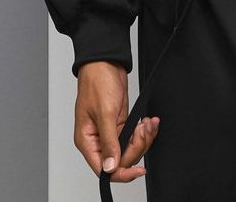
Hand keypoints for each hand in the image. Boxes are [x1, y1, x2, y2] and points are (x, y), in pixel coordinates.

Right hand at [74, 61, 159, 181]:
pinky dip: (144, 131)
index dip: (121, 172)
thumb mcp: (105, 112)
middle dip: (137, 147)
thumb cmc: (97, 82)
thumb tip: (110, 167)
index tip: (138, 170)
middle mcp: (98, 139)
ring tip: (148, 123)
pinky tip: (148, 121)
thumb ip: (109, 141)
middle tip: (143, 131)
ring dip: (143, 138)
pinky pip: (133, 136)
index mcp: (87, 141)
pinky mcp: (120, 123)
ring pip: (130, 148)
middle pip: (120, 160)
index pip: (104, 169)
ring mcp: (110, 132)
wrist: (105, 62)